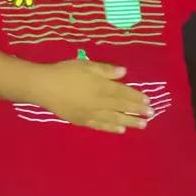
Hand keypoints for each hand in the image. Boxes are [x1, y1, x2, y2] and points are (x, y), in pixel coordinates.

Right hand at [37, 60, 153, 133]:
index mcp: (103, 87)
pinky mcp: (82, 121)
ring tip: (142, 125)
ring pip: (115, 119)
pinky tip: (120, 130)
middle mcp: (100, 103)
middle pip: (122, 107)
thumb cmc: (65, 72)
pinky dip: (112, 128)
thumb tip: (124, 72)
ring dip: (130, 122)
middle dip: (138, 111)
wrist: (44, 87)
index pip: (124, 93)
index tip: (148, 101)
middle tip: (151, 115)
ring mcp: (92, 114)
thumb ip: (106, 70)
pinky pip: (101, 126)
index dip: (137, 97)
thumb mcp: (87, 65)